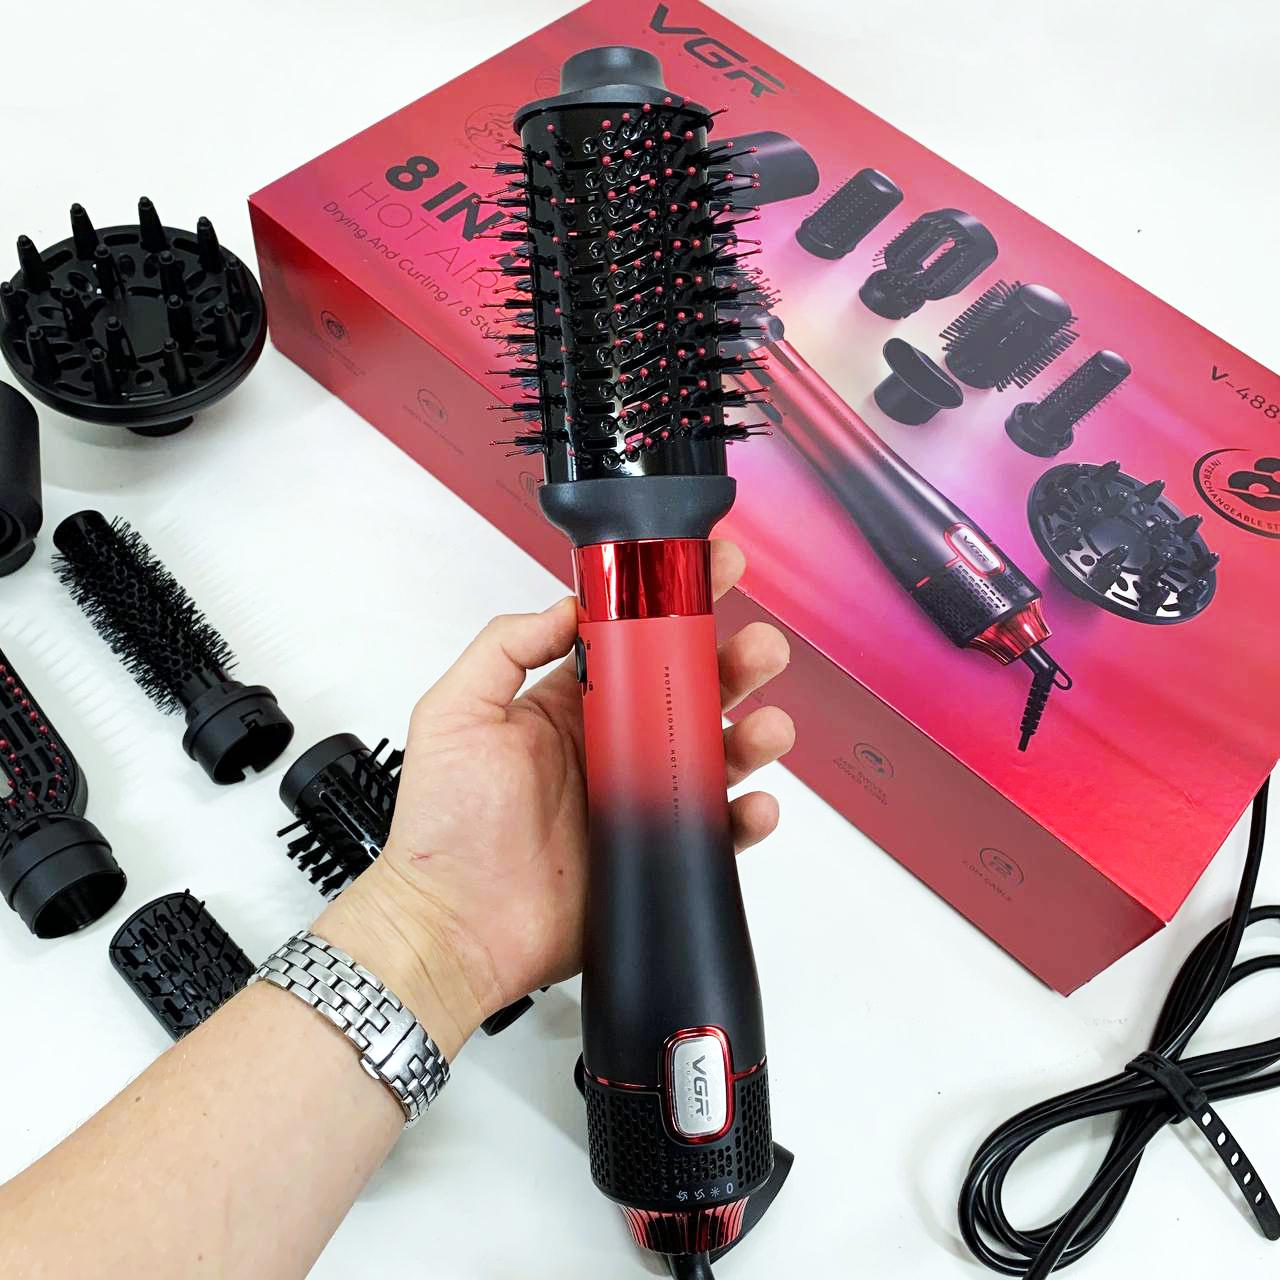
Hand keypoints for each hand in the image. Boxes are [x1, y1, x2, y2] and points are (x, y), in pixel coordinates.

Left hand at [316, 541, 793, 1057]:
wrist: (453, 930)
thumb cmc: (442, 829)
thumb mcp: (454, 714)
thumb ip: (505, 648)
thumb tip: (569, 605)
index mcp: (567, 706)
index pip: (632, 643)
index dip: (674, 606)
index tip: (710, 572)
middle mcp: (609, 746)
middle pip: (686, 693)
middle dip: (733, 664)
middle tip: (762, 648)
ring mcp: (634, 800)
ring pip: (711, 756)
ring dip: (751, 735)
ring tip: (770, 726)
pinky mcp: (651, 853)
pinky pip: (712, 831)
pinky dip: (743, 818)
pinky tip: (757, 805)